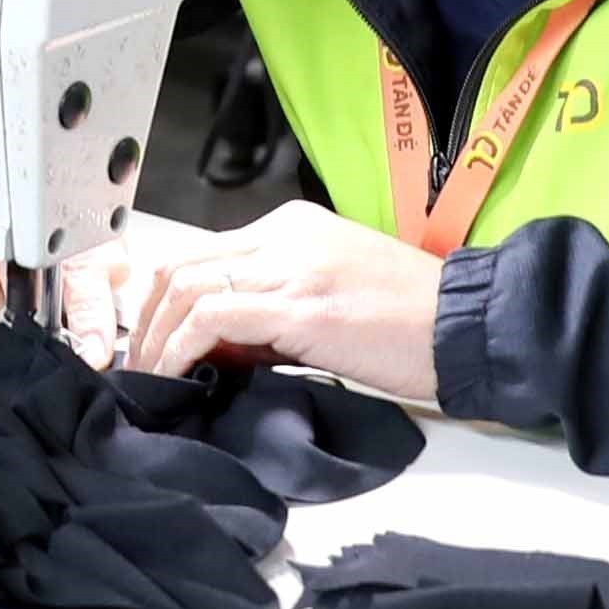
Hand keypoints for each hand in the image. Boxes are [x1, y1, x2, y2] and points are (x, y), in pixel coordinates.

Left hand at [53, 202, 446, 403]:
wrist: (469, 326)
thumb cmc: (412, 324)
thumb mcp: (331, 299)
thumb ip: (275, 308)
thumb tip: (217, 348)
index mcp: (293, 227)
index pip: (203, 254)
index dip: (166, 303)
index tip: (156, 347)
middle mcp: (285, 235)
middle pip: (181, 265)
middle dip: (147, 320)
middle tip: (139, 368)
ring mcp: (292, 266)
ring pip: (186, 287)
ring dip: (157, 340)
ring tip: (152, 381)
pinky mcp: (300, 305)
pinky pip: (212, 319)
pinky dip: (181, 349)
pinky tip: (178, 378)